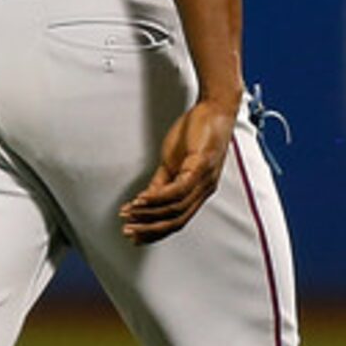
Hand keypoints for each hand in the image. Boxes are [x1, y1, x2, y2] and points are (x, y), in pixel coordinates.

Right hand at [121, 95, 239, 244]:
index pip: (177, 220)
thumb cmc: (199, 132)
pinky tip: (142, 199)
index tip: (136, 236)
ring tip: (130, 214)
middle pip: (177, 220)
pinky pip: (178, 189)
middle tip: (130, 232)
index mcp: (199, 191)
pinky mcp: (201, 166)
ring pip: (176, 208)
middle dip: (150, 229)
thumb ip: (162, 182)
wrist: (216, 109)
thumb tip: (147, 199)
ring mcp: (205, 179)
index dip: (155, 231)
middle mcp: (204, 190)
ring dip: (150, 214)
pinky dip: (158, 197)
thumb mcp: (175, 160)